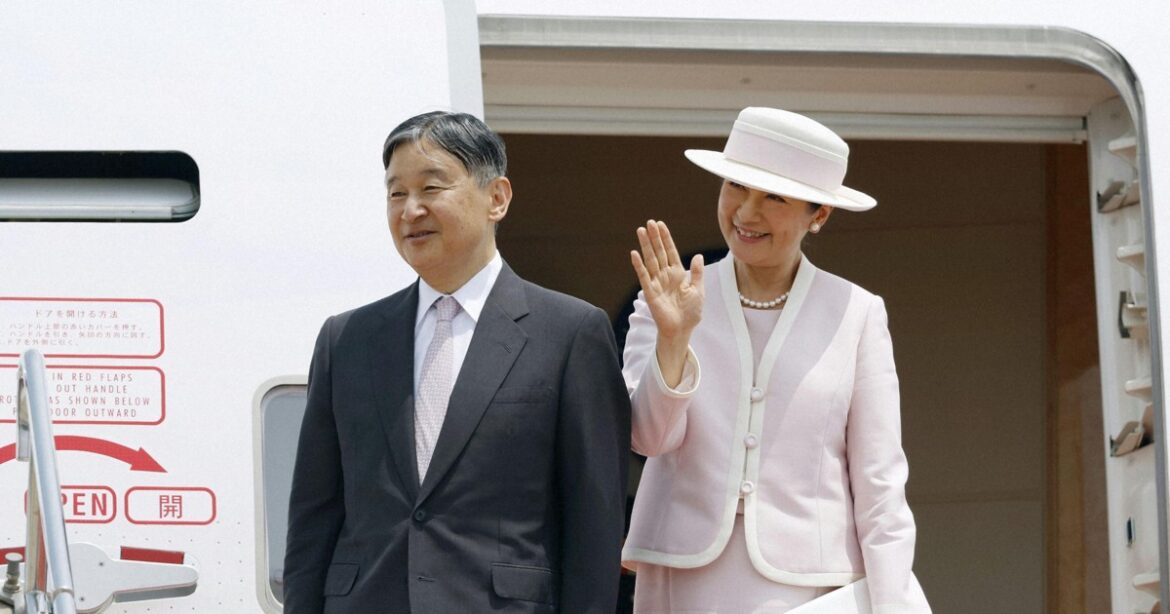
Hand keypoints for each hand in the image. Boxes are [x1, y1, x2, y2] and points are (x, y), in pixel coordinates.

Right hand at [630, 219, 704, 342]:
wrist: (682, 330)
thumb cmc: (691, 312)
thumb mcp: (698, 290)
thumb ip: (697, 273)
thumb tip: (697, 256)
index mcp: (678, 274)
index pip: (670, 252)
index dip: (666, 238)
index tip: (661, 225)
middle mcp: (665, 276)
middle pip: (659, 252)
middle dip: (654, 237)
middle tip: (649, 222)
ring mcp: (657, 283)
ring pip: (650, 260)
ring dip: (645, 246)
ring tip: (641, 231)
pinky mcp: (650, 292)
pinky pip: (643, 276)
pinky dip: (639, 265)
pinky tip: (634, 253)